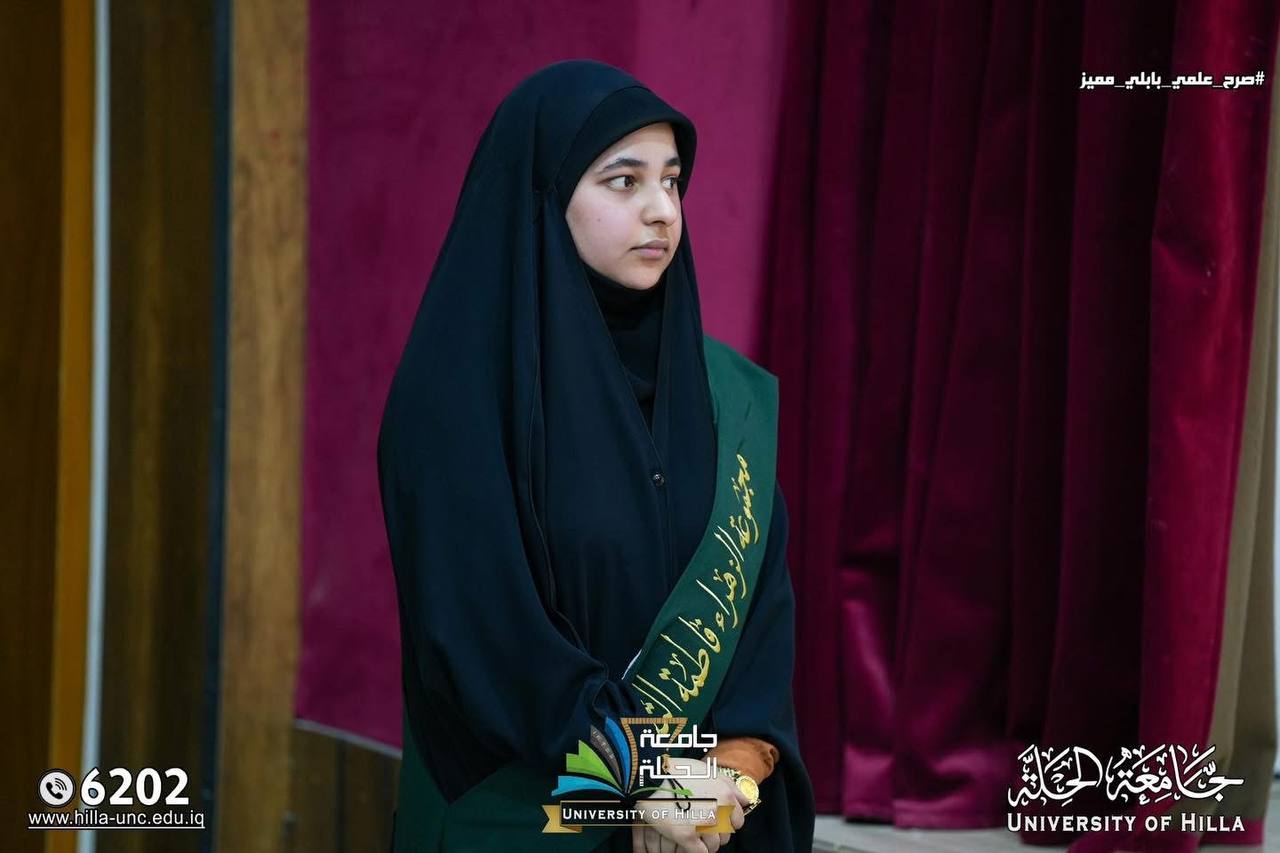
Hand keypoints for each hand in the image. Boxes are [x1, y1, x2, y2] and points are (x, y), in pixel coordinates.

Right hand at [630, 757, 750, 852]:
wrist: (649, 775)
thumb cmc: (677, 771)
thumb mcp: (706, 770)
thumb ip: (729, 785)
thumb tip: (746, 801)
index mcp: (725, 796)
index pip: (738, 821)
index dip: (726, 822)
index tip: (715, 820)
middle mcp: (718, 811)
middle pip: (726, 836)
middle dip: (715, 833)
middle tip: (700, 826)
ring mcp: (703, 825)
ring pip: (713, 847)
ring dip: (705, 844)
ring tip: (692, 834)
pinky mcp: (687, 836)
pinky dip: (695, 851)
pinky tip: (687, 842)